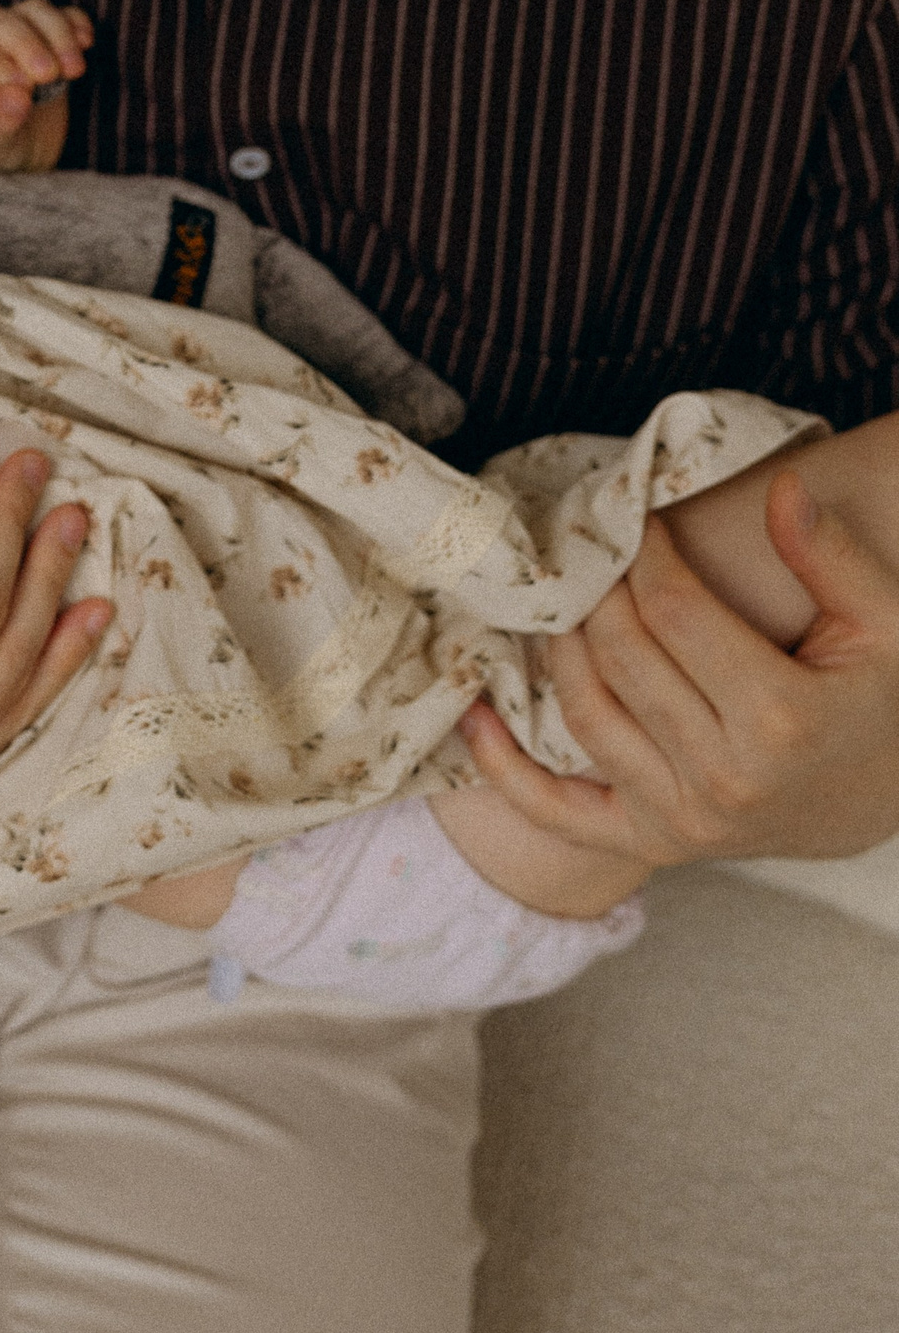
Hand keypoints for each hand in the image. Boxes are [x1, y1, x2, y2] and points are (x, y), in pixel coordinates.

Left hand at [0, 0, 92, 171]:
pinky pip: (60, 14)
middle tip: (49, 75)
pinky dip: (75, 23)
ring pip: (30, 11)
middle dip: (26, 43)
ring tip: (74, 70)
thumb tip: (16, 94)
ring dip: (56, 33)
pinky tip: (86, 43)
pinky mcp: (45, 34)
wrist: (27, 154)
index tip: (22, 85)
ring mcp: (12, 33)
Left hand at [457, 473, 898, 863]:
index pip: (677, 612)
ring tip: (562, 599)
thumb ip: (830, 556)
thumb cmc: (876, 701)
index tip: (635, 519)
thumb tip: (782, 489)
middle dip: (600, 590)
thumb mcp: (883, 624)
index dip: (646, 555)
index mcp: (781, 718)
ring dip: (560, 647)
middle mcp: (725, 778)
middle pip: (623, 657)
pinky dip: (504, 768)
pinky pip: (558, 812)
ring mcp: (684, 819)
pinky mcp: (652, 844)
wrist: (873, 803)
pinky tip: (474, 715)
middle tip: (590, 548)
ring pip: (587, 714)